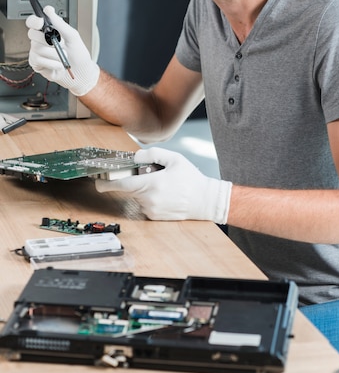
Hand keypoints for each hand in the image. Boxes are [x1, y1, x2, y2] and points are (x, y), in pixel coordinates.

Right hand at [26, 6, 99, 95]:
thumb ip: (60, 23)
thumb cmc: (77, 54)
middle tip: (59, 44)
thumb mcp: (73, 36)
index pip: (33, 22)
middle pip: (32, 34)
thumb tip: (49, 10)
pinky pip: (40, 60)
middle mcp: (40, 40)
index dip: (34, 20)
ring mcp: (37, 52)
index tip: (41, 22)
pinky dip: (53, 63)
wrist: (80, 72)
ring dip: (55, 54)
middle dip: (48, 40)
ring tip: (63, 56)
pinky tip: (58, 64)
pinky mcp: (36, 64)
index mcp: (47, 31)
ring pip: (38, 48)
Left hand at [95, 147, 231, 223]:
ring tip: (164, 185)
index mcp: (152, 184)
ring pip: (138, 197)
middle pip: (130, 189)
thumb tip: (136, 157)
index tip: (98, 181)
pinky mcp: (155, 217)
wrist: (205, 201)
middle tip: (150, 176)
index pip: (122, 184)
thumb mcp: (175, 159)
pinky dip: (150, 198)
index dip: (107, 183)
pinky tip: (165, 195)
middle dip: (134, 181)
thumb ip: (152, 154)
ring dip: (144, 190)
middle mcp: (149, 199)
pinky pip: (145, 205)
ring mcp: (152, 210)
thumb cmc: (191, 180)